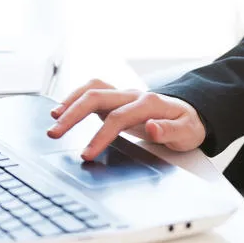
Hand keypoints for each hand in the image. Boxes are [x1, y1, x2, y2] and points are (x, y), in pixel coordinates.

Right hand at [47, 79, 206, 160]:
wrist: (190, 114)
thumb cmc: (187, 125)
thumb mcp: (187, 132)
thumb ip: (169, 131)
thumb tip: (152, 127)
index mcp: (149, 103)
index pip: (118, 118)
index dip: (100, 136)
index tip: (86, 154)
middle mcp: (133, 95)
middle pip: (97, 97)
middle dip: (73, 114)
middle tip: (55, 133)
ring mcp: (123, 95)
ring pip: (92, 89)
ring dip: (70, 102)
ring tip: (53, 119)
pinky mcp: (116, 99)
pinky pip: (92, 91)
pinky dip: (75, 97)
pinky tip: (63, 110)